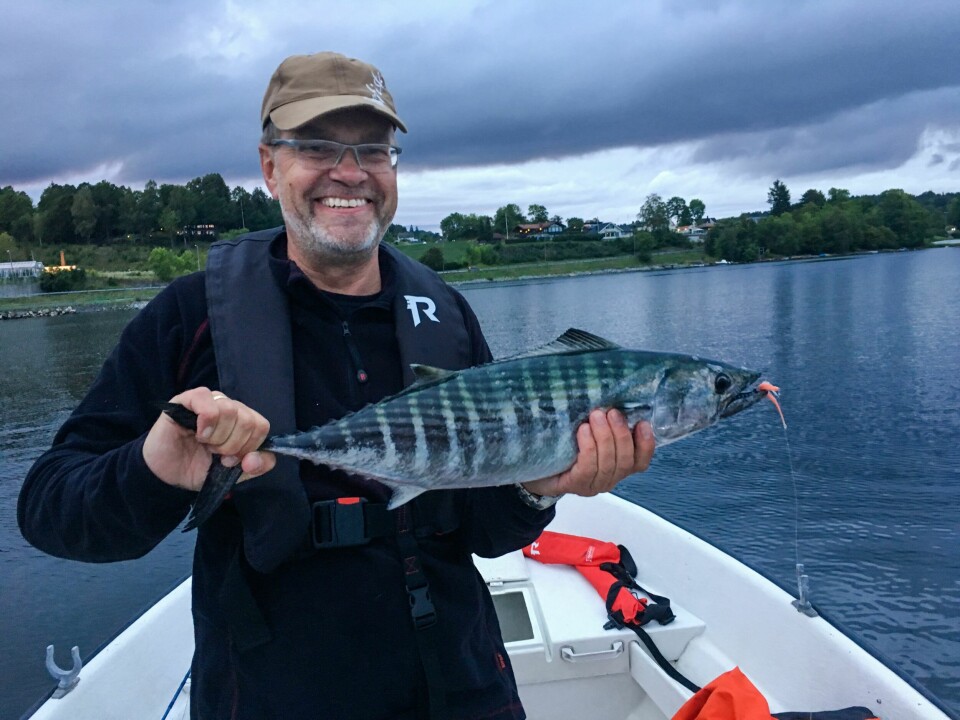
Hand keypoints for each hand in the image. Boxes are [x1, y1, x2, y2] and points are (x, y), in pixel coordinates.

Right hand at [143, 387, 275, 490]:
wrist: (165, 474)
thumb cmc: (198, 468)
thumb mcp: (232, 474)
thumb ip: (255, 467)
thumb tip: (255, 459)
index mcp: (242, 422)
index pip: (261, 426)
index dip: (249, 447)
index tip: (230, 460)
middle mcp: (229, 407)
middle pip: (248, 420)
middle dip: (232, 445)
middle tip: (215, 453)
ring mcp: (209, 401)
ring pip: (230, 410)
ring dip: (218, 436)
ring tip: (205, 444)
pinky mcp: (187, 399)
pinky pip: (206, 399)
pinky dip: (206, 421)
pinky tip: (199, 434)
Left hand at [522, 410, 654, 497]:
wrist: (535, 469)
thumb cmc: (565, 448)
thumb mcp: (588, 435)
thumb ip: (604, 426)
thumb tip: (613, 402)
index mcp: (617, 467)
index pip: (640, 462)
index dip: (646, 444)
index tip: (642, 423)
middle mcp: (609, 479)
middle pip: (625, 460)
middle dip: (620, 433)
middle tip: (610, 412)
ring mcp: (593, 485)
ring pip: (608, 463)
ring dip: (604, 437)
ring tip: (596, 416)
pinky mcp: (575, 485)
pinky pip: (588, 467)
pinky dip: (589, 447)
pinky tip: (583, 431)